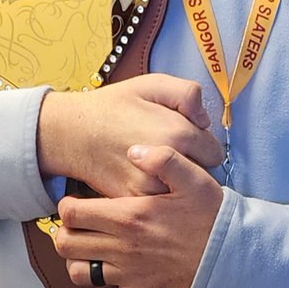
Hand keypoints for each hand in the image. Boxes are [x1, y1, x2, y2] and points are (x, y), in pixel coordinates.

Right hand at [36, 74, 223, 196]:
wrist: (73, 133)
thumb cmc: (112, 106)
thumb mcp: (152, 84)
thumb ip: (188, 94)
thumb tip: (205, 120)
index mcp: (178, 133)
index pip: (215, 152)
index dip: (203, 144)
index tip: (188, 141)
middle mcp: (167, 164)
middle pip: (202, 175)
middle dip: (192, 164)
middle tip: (171, 153)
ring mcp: (151, 186)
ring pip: (182, 192)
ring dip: (175, 183)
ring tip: (158, 167)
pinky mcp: (134, 201)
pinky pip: (161, 203)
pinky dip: (158, 195)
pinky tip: (145, 177)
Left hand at [54, 144, 223, 287]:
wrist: (234, 258)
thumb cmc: (213, 216)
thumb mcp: (193, 177)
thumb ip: (162, 159)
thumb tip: (133, 151)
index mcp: (130, 216)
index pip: (72, 213)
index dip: (68, 206)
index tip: (77, 203)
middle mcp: (123, 248)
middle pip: (66, 243)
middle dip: (67, 232)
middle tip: (81, 226)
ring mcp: (129, 276)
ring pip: (77, 273)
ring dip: (79, 262)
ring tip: (91, 251)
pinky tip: (109, 280)